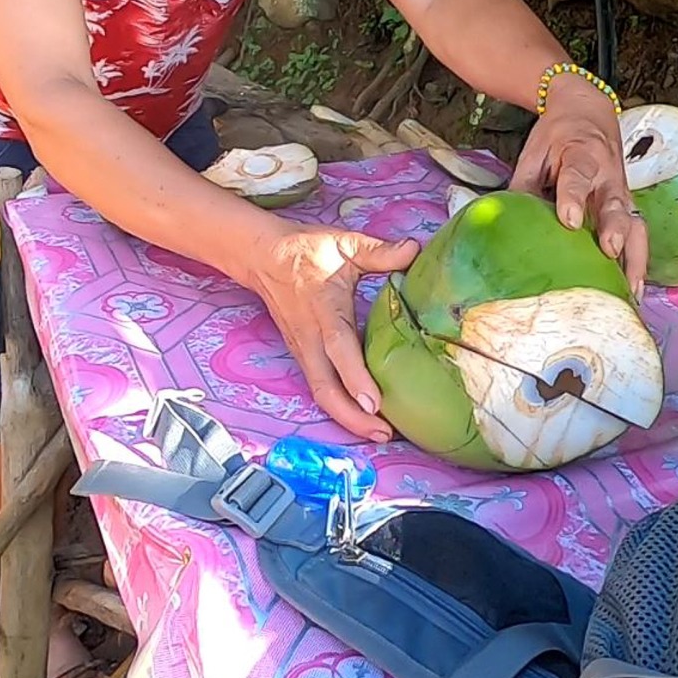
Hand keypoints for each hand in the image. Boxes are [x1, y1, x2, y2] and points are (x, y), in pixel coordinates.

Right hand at [241, 223, 419, 441]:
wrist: (263, 257)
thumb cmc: (306, 251)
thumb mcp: (345, 244)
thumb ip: (381, 252)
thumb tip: (415, 250)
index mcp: (323, 309)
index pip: (339, 348)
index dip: (356, 377)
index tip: (375, 403)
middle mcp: (310, 337)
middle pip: (325, 388)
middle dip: (353, 417)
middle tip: (385, 433)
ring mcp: (303, 350)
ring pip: (320, 393)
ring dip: (347, 418)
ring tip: (379, 433)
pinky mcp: (303, 356)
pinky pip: (319, 388)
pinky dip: (339, 407)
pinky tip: (363, 417)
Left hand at [508, 75, 646, 292]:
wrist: (589, 112)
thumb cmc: (557, 135)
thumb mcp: (534, 152)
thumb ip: (524, 187)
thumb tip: (506, 225)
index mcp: (580, 153)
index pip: (577, 176)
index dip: (574, 197)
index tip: (569, 220)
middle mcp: (607, 175)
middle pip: (613, 203)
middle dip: (613, 228)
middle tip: (609, 250)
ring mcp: (621, 192)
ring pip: (634, 223)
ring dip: (634, 256)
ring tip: (629, 289)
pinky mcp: (628, 206)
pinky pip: (638, 234)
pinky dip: (638, 261)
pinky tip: (633, 289)